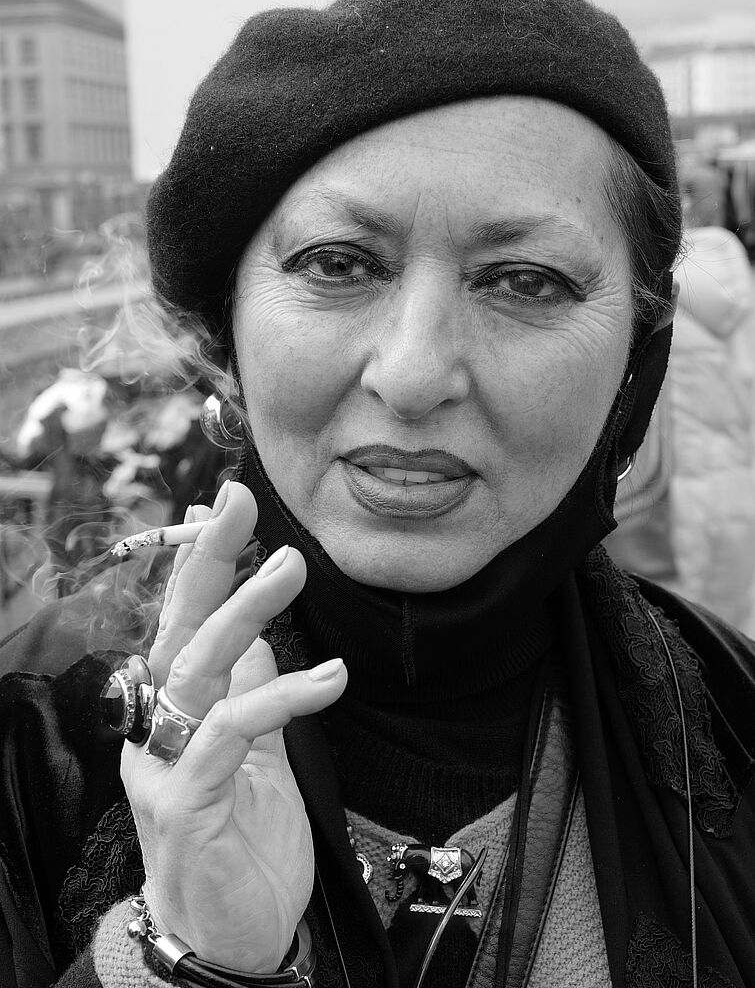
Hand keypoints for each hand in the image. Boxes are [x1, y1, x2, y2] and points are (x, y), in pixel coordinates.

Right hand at [120, 480, 347, 973]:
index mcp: (177, 710)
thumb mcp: (258, 753)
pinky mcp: (187, 804)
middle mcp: (159, 729)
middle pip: (179, 629)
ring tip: (290, 566)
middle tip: (240, 502)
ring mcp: (166, 765)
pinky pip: (230, 733)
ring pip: (197, 669)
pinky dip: (279, 698)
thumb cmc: (245, 840)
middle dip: (209, 560)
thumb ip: (251, 691)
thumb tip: (262, 635)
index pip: (187, 622)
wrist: (235, 936)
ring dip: (244, 611)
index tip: (228, 503)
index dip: (205, 563)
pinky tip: (329, 677)